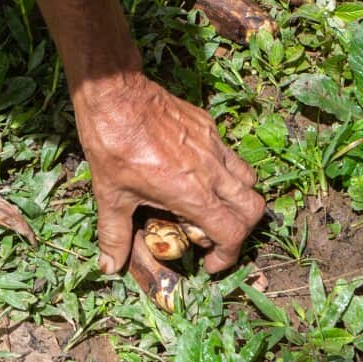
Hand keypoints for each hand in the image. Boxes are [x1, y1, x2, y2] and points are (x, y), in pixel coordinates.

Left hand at [75, 71, 263, 274]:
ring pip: (247, 179)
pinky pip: (228, 153)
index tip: (210, 263)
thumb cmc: (112, 144)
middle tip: (213, 236)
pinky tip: (192, 172)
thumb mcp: (110, 195)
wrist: (114, 94)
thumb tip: (110, 267)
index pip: (232, 232)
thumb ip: (114, 234)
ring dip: (236, 199)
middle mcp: (211, 169)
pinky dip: (222, 171)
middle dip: (240, 230)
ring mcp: (213, 144)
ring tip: (207, 205)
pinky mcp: (207, 125)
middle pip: (252, 208)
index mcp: (192, 192)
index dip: (227, 255)